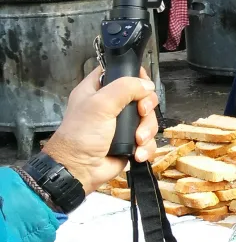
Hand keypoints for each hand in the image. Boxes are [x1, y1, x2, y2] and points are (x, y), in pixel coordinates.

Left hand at [42, 68, 159, 194]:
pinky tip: (137, 153)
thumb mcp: (101, 104)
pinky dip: (146, 147)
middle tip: (142, 113)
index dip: (134, 74)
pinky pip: (148, 139)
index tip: (142, 84)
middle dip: (146, 108)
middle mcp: (111, 105)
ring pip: (148, 119)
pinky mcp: (130, 142)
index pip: (119, 72)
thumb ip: (125, 88)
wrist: (79, 170)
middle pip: (142, 96)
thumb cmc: (83, 134)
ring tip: (138, 141)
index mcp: (97, 90)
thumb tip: (148, 86)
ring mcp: (121, 124)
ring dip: (147, 130)